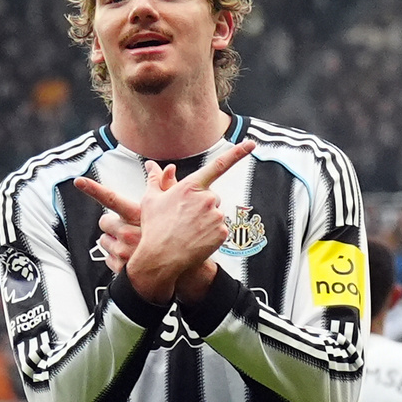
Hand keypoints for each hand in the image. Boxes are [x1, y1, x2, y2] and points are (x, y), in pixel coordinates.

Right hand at [74, 140, 253, 302]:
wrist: (161, 257)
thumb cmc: (154, 228)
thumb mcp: (151, 200)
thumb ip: (156, 179)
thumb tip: (152, 166)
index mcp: (191, 187)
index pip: (218, 165)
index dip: (237, 153)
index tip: (251, 144)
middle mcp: (207, 198)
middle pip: (212, 197)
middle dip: (202, 205)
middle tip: (184, 219)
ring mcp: (216, 216)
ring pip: (215, 214)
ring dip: (205, 221)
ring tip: (188, 231)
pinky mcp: (222, 233)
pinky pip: (220, 230)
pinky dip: (210, 235)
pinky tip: (196, 240)